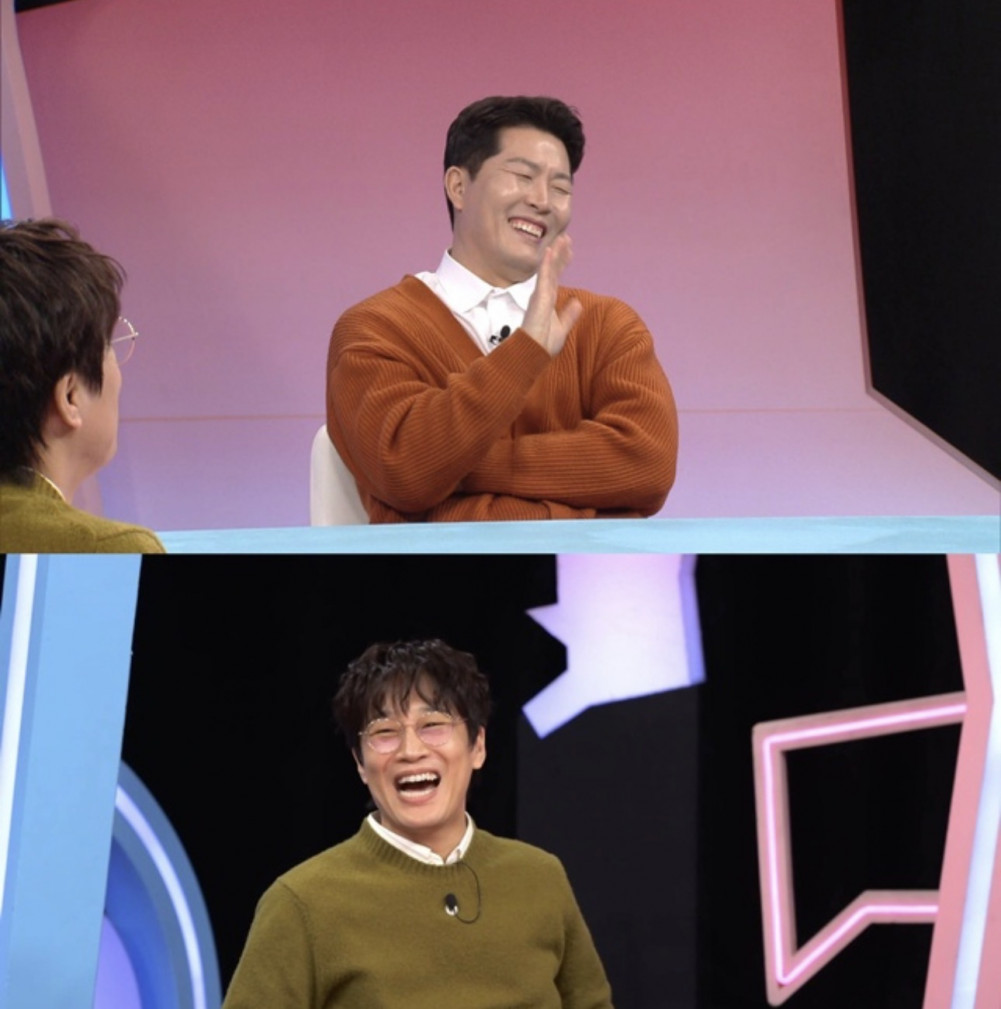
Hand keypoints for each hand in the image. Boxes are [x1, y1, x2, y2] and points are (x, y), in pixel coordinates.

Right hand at [521, 233, 582, 356]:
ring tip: (563, 237)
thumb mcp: (561, 328)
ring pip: (549, 269)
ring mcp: (540, 295)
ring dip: (556, 253)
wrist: (533, 354)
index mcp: (549, 301)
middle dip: (560, 253)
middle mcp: (544, 295)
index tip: (569, 249)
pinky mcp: (538, 298)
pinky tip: (550, 250)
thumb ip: (569, 315)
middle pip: (553, 270)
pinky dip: (547, 264)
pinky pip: (543, 278)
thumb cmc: (542, 345)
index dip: (562, 263)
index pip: (557, 277)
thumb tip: (577, 303)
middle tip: (567, 236)